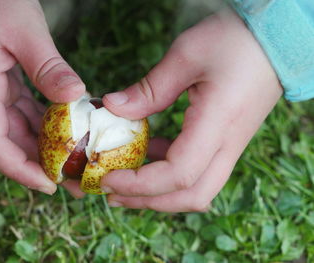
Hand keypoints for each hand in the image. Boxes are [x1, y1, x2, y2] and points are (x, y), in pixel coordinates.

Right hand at [0, 0, 84, 196]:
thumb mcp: (24, 29)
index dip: (18, 169)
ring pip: (21, 130)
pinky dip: (49, 124)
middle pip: (10, 142)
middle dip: (39, 166)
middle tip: (73, 180)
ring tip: (75, 161)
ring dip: (46, 148)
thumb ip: (47, 65)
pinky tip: (70, 129)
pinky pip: (29, 113)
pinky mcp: (10, 84)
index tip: (48, 185)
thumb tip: (75, 98)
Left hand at [101, 8, 282, 211]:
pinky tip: (151, 152)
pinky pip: (201, 170)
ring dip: (160, 192)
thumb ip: (149, 89)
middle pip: (191, 195)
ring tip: (125, 181)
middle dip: (149, 201)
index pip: (178, 174)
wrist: (275, 40)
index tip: (107, 178)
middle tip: (112, 194)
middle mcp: (228, 144)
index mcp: (218, 124)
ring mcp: (231, 146)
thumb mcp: (186, 56)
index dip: (139, 184)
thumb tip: (112, 107)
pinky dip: (172, 172)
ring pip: (197, 188)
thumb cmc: (235, 41)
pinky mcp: (228, 140)